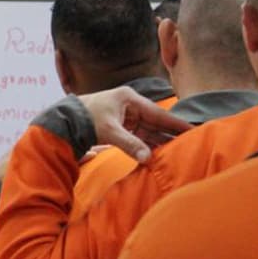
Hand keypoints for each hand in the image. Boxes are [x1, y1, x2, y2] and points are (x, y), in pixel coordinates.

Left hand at [77, 87, 191, 162]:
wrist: (65, 120)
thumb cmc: (86, 119)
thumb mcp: (110, 131)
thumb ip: (130, 145)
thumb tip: (148, 159)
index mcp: (130, 99)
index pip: (158, 113)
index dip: (175, 123)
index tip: (192, 129)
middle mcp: (130, 105)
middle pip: (155, 122)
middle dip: (170, 134)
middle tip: (189, 143)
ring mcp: (125, 115)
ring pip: (147, 130)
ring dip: (159, 141)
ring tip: (176, 151)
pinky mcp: (120, 125)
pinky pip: (138, 135)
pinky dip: (146, 144)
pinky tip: (157, 152)